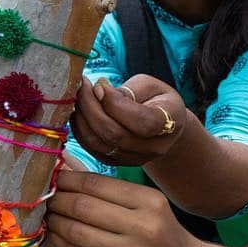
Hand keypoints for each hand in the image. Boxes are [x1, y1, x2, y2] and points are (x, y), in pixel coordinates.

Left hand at [45, 170, 202, 246]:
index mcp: (149, 201)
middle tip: (41, 197)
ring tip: (44, 216)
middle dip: (55, 200)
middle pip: (82, 207)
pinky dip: (59, 243)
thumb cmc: (160, 231)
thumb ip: (103, 186)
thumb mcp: (143, 203)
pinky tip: (51, 236)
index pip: (95, 184)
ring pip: (77, 232)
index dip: (65, 179)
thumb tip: (63, 162)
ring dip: (53, 222)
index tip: (49, 177)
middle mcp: (143, 227)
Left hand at [70, 74, 185, 165]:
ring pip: (99, 143)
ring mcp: (136, 159)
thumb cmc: (155, 99)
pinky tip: (77, 112)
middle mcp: (155, 147)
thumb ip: (128, 90)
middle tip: (81, 87)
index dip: (116, 104)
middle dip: (91, 107)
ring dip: (81, 118)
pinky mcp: (117, 162)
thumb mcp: (150, 86)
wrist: (161, 126)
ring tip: (77, 97)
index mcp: (170, 122)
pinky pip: (92, 149)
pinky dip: (79, 130)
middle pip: (115, 134)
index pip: (143, 122)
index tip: (100, 84)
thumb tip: (99, 93)